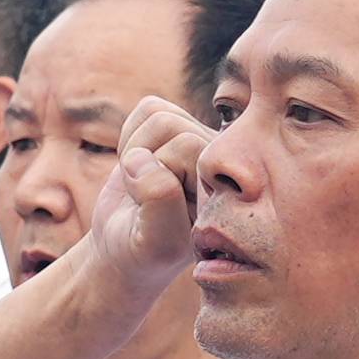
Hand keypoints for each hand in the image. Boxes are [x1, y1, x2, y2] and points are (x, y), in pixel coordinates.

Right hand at [87, 96, 211, 281]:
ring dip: (135, 152)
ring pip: (159, 116)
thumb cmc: (146, 249)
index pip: (187, 148)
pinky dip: (129, 137)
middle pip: (171, 126)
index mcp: (231, 183)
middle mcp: (224, 158)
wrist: (126, 247)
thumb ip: (159, 199)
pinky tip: (139, 168)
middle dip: (143, 163)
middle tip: (145, 201)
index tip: (161, 218)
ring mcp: (201, 139)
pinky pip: (148, 109)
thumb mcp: (154, 238)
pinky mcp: (177, 127)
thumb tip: (143, 157)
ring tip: (143, 186)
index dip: (157, 178)